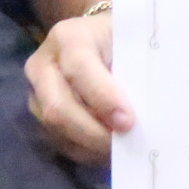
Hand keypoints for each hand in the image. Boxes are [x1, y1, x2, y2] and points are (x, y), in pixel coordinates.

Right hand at [24, 0, 130, 164]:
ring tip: (122, 149)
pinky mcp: (38, 115)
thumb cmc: (120, 39)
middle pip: (58, 109)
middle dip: (94, 133)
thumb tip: (153, 108)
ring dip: (90, 146)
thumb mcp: (130, 40)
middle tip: (126, 143)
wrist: (97, 38)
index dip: (102, 98)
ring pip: (56, 131)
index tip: (129, 121)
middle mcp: (43, 65)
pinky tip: (108, 150)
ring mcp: (35, 92)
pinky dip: (85, 150)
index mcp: (68, 37)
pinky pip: (58, 142)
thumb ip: (136, 67)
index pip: (79, 69)